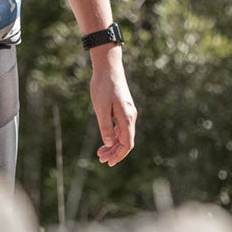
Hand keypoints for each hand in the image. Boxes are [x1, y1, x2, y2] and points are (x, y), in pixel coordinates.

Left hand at [89, 50, 136, 165]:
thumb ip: (106, 126)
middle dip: (114, 153)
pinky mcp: (123, 109)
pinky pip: (121, 128)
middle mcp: (130, 117)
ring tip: (100, 153)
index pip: (127, 144)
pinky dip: (114, 136)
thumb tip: (110, 143)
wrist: (108, 67)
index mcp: (126, 118)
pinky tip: (105, 140)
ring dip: (113, 146)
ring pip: (123, 135)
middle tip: (100, 159)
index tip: (108, 163)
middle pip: (126, 142)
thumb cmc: (103, 86)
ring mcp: (127, 113)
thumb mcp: (101, 108)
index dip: (119, 155)